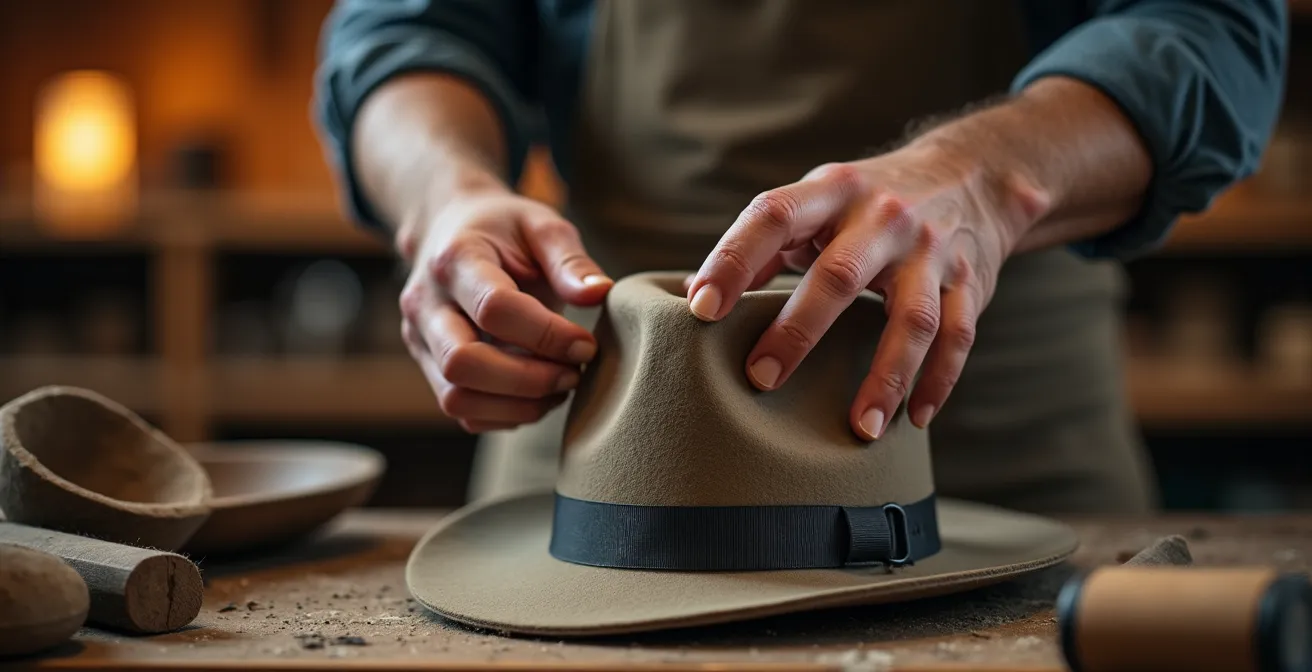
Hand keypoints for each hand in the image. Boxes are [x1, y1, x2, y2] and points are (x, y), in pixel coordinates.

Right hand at [399, 186, 612, 432]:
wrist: (451, 228)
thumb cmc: (502, 229)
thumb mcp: (541, 225)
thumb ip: (570, 259)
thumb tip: (598, 293)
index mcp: (455, 259)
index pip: (494, 309)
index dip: (547, 335)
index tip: (586, 345)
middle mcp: (426, 304)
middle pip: (462, 363)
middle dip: (529, 380)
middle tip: (574, 373)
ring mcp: (420, 339)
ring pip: (456, 398)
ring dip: (518, 405)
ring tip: (561, 386)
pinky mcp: (429, 366)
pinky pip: (462, 411)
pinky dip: (506, 415)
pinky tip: (538, 394)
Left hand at [686, 141, 1048, 440]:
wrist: (971, 176)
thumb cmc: (866, 205)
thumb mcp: (817, 201)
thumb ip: (764, 244)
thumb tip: (696, 294)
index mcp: (832, 191)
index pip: (773, 216)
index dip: (733, 259)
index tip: (701, 308)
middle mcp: (883, 218)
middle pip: (838, 276)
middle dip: (797, 332)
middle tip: (760, 379)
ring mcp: (931, 252)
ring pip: (911, 320)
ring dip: (886, 377)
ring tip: (858, 429)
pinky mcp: (969, 283)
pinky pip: (956, 339)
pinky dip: (936, 381)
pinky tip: (912, 420)